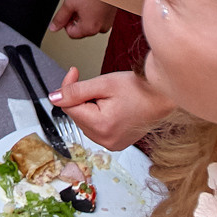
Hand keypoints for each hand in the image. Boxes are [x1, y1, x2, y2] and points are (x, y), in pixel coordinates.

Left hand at [49, 0, 116, 38]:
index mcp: (90, 28)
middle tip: (76, 4)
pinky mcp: (111, 16)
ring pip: (89, 23)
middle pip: (81, 29)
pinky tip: (91, 1)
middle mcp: (101, 28)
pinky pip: (98, 18)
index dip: (66, 22)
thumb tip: (53, 27)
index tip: (67, 12)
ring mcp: (108, 22)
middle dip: (76, 18)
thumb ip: (60, 18)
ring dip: (84, 15)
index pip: (71, 33)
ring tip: (84, 1)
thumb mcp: (69, 4)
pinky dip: (93, 12)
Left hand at [50, 67, 173, 151]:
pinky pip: (96, 128)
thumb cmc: (140, 88)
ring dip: (88, 107)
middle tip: (96, 85)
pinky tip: (111, 107)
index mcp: (102, 126)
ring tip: (108, 97)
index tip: (74, 73)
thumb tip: (53, 98)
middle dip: (80, 98)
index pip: (68, 107)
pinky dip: (97, 115)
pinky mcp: (116, 143)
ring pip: (84, 121)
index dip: (68, 88)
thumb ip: (75, 91)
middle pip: (76, 115)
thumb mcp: (103, 83)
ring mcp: (112, 144)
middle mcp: (106, 140)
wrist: (163, 97)